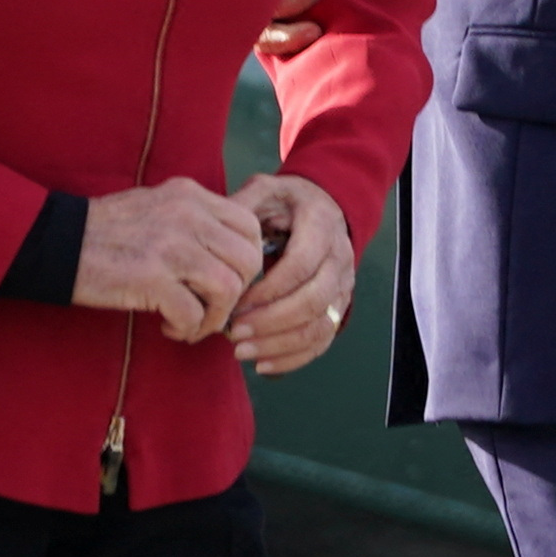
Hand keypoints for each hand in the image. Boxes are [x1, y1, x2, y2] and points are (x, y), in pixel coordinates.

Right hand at [74, 179, 260, 341]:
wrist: (56, 242)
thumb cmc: (106, 231)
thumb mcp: (157, 207)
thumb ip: (195, 221)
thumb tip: (230, 255)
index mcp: (191, 195)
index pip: (250, 226)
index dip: (248, 262)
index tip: (227, 282)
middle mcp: (188, 214)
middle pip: (248, 260)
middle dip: (237, 294)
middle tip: (211, 308)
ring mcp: (171, 245)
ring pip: (228, 289)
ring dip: (214, 317)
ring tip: (190, 323)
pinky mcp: (151, 277)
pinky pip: (194, 313)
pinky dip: (188, 328)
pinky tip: (169, 327)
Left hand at [226, 173, 352, 375]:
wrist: (322, 207)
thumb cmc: (284, 203)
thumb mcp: (264, 191)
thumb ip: (242, 207)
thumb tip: (212, 233)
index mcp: (322, 226)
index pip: (300, 265)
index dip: (268, 289)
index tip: (234, 303)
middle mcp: (340, 257)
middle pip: (314, 300)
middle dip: (271, 321)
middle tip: (233, 333)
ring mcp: (344, 285)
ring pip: (320, 325)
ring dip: (280, 344)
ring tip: (241, 351)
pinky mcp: (338, 306)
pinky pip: (322, 340)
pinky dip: (294, 358)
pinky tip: (262, 365)